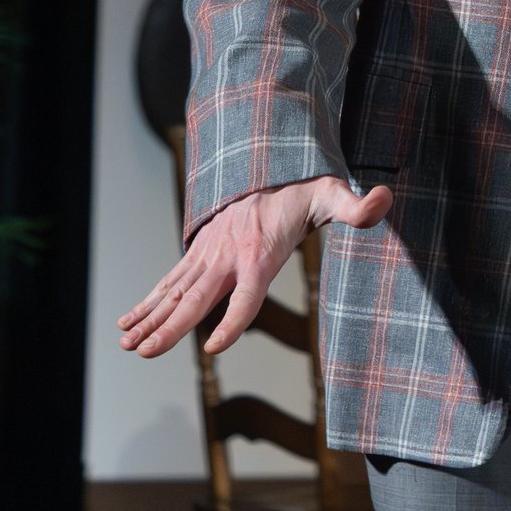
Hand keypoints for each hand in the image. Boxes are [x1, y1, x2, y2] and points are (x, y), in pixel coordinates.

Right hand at [119, 174, 392, 358]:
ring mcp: (209, 253)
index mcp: (259, 252)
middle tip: (142, 352)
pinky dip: (149, 302)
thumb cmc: (303, 185)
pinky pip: (171, 282)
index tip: (216, 347)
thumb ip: (357, 206)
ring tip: (126, 343)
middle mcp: (227, 255)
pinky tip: (131, 322)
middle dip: (168, 327)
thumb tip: (385, 199)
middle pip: (195, 299)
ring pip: (174, 292)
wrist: (266, 159)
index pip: (247, 295)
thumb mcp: (333, 193)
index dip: (233, 321)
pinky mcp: (200, 252)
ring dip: (149, 318)